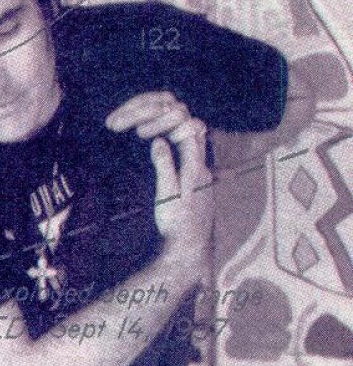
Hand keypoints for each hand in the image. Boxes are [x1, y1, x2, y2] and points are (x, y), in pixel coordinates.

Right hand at [105, 91, 212, 259]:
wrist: (190, 248)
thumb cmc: (176, 221)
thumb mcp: (165, 192)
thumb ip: (163, 165)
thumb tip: (158, 141)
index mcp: (196, 170)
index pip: (191, 136)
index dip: (177, 123)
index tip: (161, 116)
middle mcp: (205, 173)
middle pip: (198, 142)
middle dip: (183, 128)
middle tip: (164, 121)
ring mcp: (206, 183)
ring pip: (198, 154)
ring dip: (185, 143)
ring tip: (168, 136)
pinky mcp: (203, 193)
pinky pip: (197, 166)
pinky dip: (186, 157)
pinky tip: (176, 161)